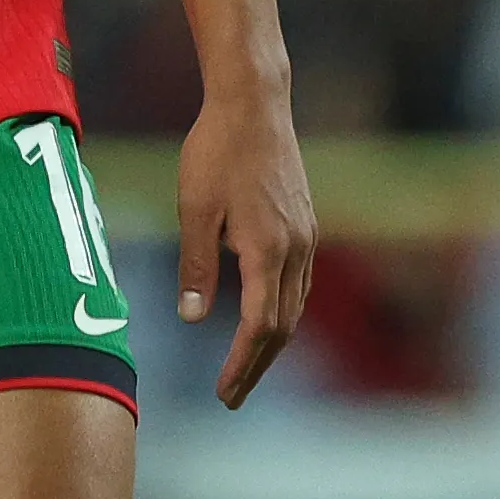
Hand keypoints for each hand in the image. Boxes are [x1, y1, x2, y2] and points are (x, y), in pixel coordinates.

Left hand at [175, 81, 316, 407]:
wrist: (254, 102)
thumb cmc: (216, 150)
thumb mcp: (194, 207)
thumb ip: (195, 265)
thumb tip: (192, 319)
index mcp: (268, 248)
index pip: (261, 326)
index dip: (241, 364)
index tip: (223, 393)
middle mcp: (296, 248)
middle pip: (283, 325)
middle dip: (257, 365)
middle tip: (232, 396)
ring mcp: (306, 235)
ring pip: (296, 305)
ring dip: (272, 342)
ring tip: (245, 367)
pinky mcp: (306, 223)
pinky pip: (299, 281)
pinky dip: (282, 310)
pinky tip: (265, 316)